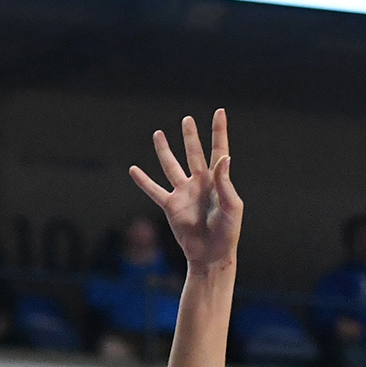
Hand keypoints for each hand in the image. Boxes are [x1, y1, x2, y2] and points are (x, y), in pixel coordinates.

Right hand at [131, 110, 240, 271]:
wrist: (211, 254)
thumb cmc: (227, 232)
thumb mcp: (231, 206)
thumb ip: (225, 182)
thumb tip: (224, 157)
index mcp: (218, 180)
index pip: (219, 150)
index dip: (218, 131)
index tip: (219, 112)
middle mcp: (200, 182)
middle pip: (193, 153)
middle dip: (191, 137)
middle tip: (187, 120)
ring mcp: (184, 193)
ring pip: (171, 166)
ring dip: (164, 150)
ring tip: (158, 134)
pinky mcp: (171, 206)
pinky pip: (154, 190)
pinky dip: (143, 181)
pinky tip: (134, 169)